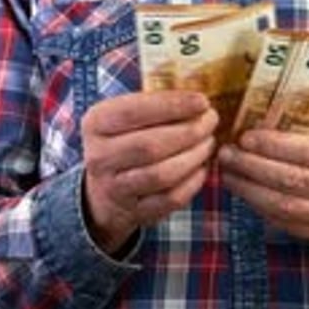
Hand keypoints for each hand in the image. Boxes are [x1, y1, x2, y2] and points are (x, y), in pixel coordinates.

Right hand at [81, 90, 217, 254]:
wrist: (103, 189)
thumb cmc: (125, 138)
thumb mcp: (125, 114)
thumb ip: (153, 101)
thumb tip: (198, 95)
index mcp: (96, 123)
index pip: (133, 111)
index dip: (172, 105)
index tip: (202, 101)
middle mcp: (99, 157)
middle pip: (150, 145)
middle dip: (189, 131)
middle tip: (211, 120)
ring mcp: (114, 188)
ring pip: (162, 174)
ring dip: (194, 156)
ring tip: (209, 142)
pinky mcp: (134, 212)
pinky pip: (171, 198)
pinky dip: (193, 182)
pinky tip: (202, 167)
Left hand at [218, 124, 308, 240]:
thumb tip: (262, 107)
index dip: (275, 146)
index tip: (246, 137)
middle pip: (293, 179)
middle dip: (253, 166)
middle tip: (226, 152)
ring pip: (284, 205)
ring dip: (249, 189)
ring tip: (226, 171)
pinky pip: (282, 222)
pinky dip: (257, 206)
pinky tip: (241, 189)